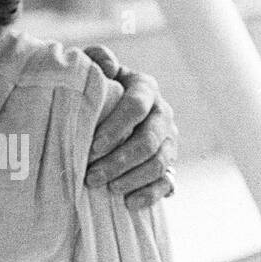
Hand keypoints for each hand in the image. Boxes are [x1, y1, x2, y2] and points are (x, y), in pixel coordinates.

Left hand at [83, 45, 178, 209]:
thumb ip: (97, 58)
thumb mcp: (92, 66)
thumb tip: (108, 65)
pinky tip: (129, 203)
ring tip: (105, 188)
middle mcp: (162, 113)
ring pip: (158, 163)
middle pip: (148, 140)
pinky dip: (150, 194)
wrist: (105, 110)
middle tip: (92, 176)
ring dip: (131, 178)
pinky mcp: (169, 164)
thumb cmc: (95, 88)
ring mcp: (169, 140)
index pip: (135, 107)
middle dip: (119, 161)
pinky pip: (168, 183)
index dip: (114, 128)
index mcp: (145, 87)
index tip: (91, 147)